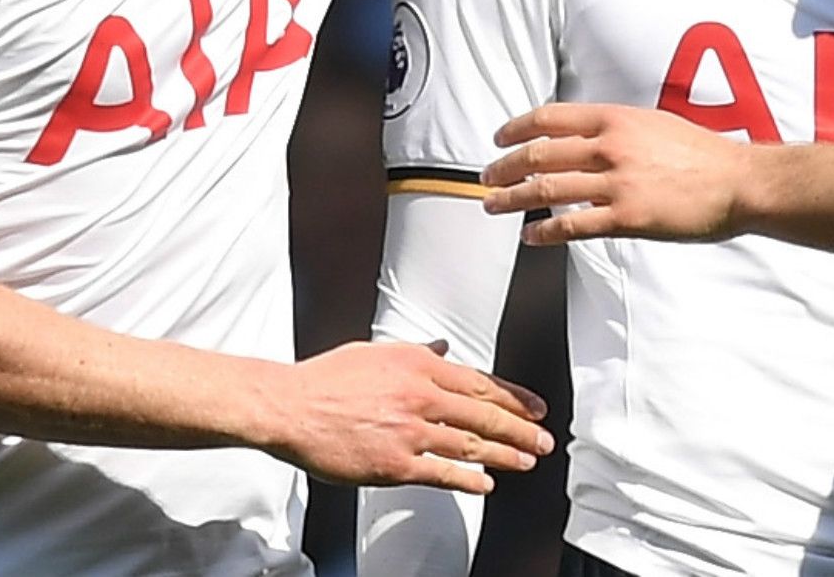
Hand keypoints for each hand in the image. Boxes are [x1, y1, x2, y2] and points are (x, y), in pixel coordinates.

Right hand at [269, 339, 551, 490]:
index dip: (513, 398)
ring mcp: (409, 431)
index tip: (535, 408)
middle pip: (484, 415)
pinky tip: (485, 485)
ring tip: (526, 461)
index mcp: (419, 364)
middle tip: (543, 439)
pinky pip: (441, 474)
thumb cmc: (326, 379)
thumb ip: (416, 352)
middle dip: (521, 429)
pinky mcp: (394, 463)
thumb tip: (444, 348)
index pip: (480, 383)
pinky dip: (468, 481)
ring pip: (470, 445)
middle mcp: (421, 395)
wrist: (290, 407)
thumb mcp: (377, 351)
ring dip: (505, 455)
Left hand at [481, 103, 749, 244]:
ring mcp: (617, 183)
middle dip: (504, 166)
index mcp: (616, 119)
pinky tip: (531, 237)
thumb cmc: (703, 154)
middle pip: (539, 154)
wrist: (739, 181)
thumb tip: (586, 138)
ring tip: (494, 205)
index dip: (517, 128)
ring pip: (547, 190)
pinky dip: (544, 233)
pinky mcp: (627, 219)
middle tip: (487, 177)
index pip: (550, 118)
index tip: (500, 138)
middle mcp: (611, 146)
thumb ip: (618, 129)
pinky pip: (573, 227)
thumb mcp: (655, 124)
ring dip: (512, 198)